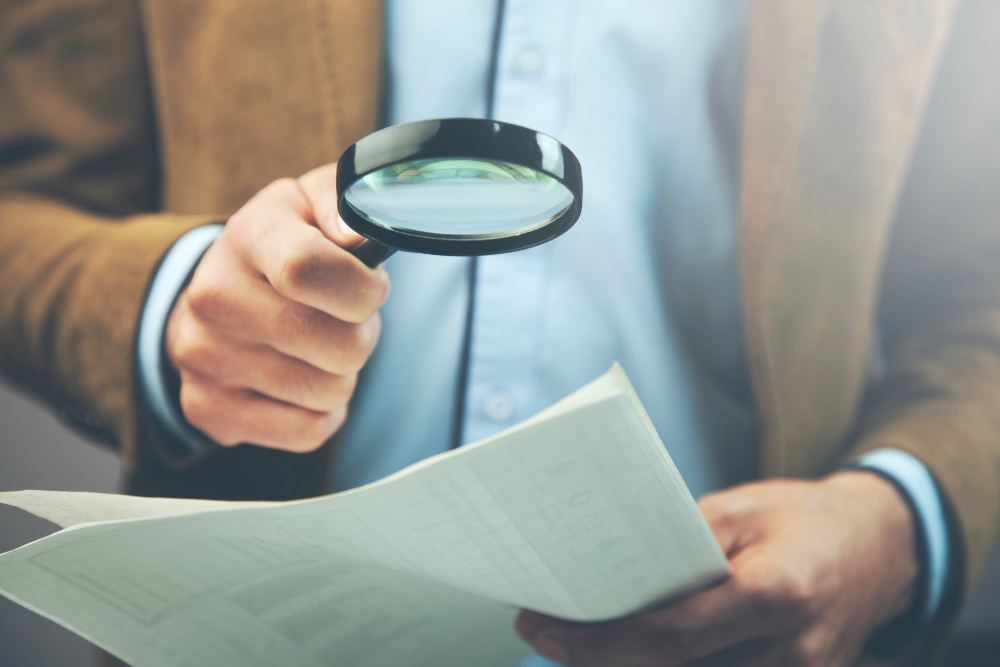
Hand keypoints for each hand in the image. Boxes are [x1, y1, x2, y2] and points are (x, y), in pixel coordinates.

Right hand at [165, 164, 388, 451]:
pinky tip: (303, 382)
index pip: (307, 270)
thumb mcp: (311, 203)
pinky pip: (307, 432)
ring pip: (329, 393)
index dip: (364, 289)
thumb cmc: (281, 246)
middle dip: (362, 335)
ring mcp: (203, 358)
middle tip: (344, 319)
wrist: (211, 294)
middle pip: (338, 346)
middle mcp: (214, 297)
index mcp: (248, 236)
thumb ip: (343, 205)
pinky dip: (322, 413)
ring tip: (318, 346)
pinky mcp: (207, 409)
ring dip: (342, 374)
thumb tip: (360, 238)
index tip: (372, 287)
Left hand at [515, 472, 918, 665]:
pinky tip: (635, 651)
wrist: (880, 548)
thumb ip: (676, 552)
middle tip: (548, 635)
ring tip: (581, 642)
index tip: (541, 629)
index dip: (596, 642)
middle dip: (600, 662)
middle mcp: (791, 654)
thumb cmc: (801, 518)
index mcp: (778, 594)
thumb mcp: (736, 510)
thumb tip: (607, 585)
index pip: (667, 637)